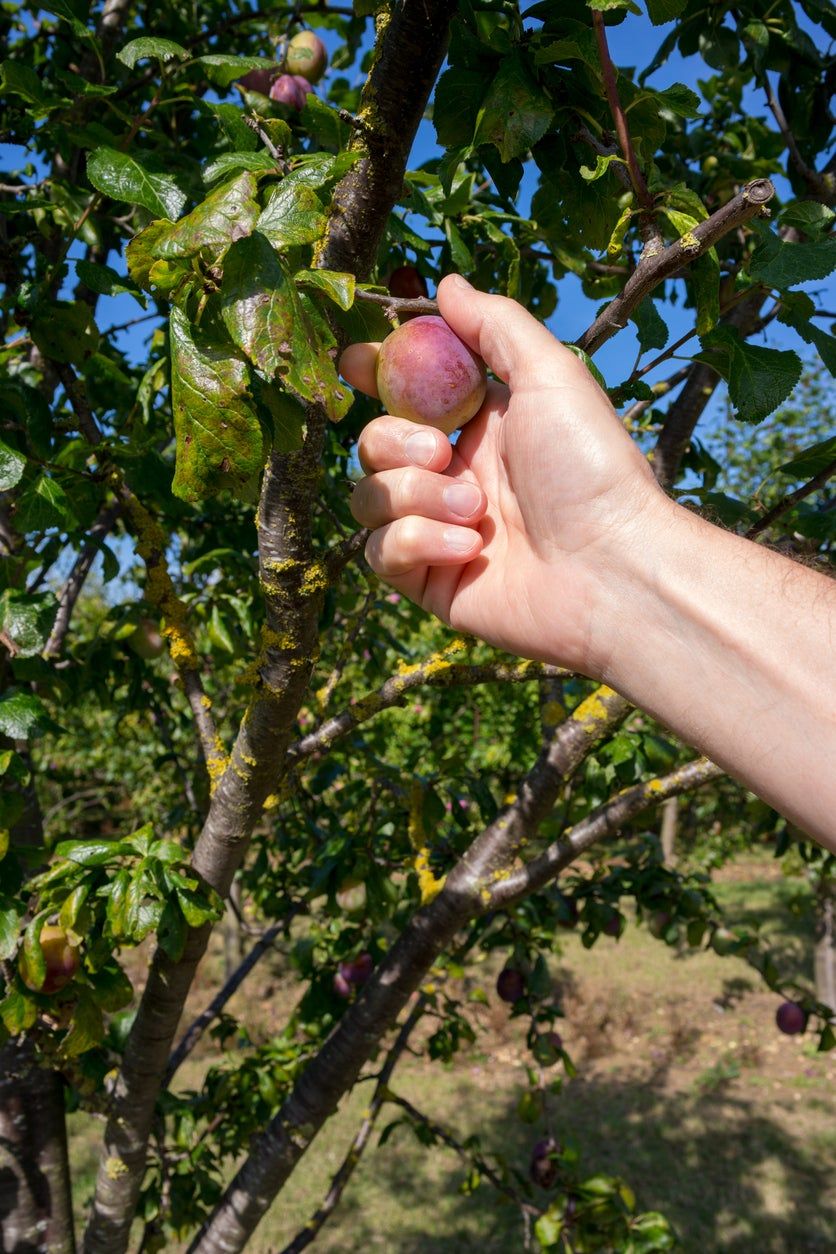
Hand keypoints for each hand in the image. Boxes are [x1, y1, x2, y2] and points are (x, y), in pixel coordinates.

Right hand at [340, 275, 669, 678]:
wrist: (611, 566)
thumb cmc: (592, 468)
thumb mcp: (550, 375)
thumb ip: (494, 326)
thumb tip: (446, 283)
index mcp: (478, 427)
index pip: (403, 394)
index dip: (373, 374)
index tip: (355, 360)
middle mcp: (452, 477)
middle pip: (371, 443)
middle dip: (394, 441)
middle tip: (442, 452)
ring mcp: (437, 530)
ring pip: (367, 497)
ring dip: (413, 496)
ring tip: (475, 512)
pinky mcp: (430, 580)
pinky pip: (380, 551)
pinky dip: (418, 542)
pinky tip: (469, 549)